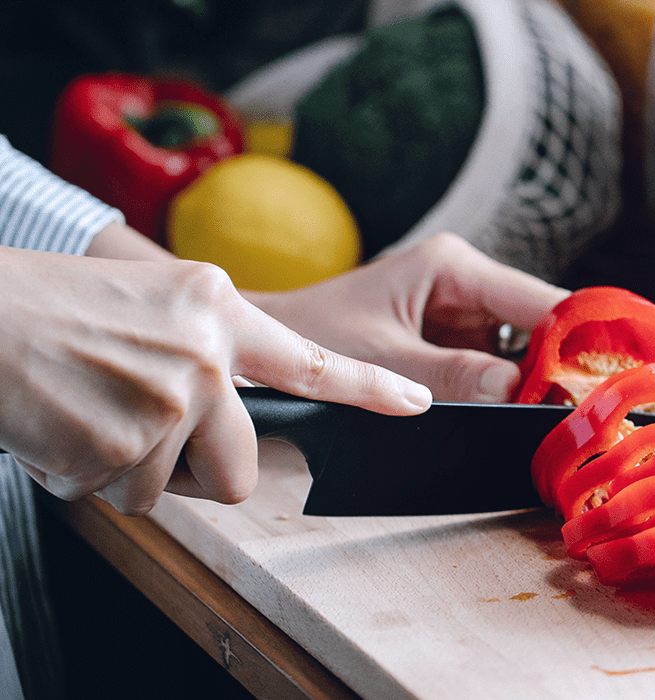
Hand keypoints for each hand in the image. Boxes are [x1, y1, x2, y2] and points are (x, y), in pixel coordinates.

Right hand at [0, 244, 430, 514]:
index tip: (416, 403)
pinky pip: (123, 496)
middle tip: (146, 433)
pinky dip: (91, 476)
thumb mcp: (153, 303)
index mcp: (218, 309)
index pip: (312, 361)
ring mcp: (170, 401)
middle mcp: (206, 354)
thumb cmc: (53, 308)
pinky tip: (65, 428)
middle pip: (242, 465)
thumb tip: (233, 411)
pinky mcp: (126, 446)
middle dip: (201, 469)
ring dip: (130, 468)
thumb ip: (210, 349)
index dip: (370, 388)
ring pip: (172, 487)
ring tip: (89, 412)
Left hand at [244, 233, 570, 401]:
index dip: (578, 338)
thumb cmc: (311, 335)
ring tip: (567, 420)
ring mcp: (462, 311)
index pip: (538, 300)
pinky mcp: (453, 339)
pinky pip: (498, 365)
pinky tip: (530, 416)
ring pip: (525, 349)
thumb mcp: (382, 359)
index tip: (608, 380)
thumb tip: (519, 392)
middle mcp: (465, 282)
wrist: (268, 342)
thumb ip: (450, 376)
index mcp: (451, 267)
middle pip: (540, 325)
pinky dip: (514, 392)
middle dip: (564, 367)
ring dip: (542, 383)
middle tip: (590, 413)